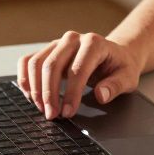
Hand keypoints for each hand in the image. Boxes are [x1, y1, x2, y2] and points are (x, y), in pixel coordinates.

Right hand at [17, 31, 143, 118]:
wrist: (114, 55)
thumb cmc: (119, 67)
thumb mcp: (127, 78)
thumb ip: (115, 86)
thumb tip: (100, 95)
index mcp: (94, 43)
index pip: (77, 69)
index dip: (71, 93)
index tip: (68, 112)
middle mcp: (73, 39)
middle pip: (52, 65)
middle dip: (49, 94)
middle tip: (52, 115)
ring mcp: (58, 43)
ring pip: (36, 63)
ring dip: (35, 89)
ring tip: (43, 108)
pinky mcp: (48, 50)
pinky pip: (28, 61)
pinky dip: (25, 79)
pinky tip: (30, 95)